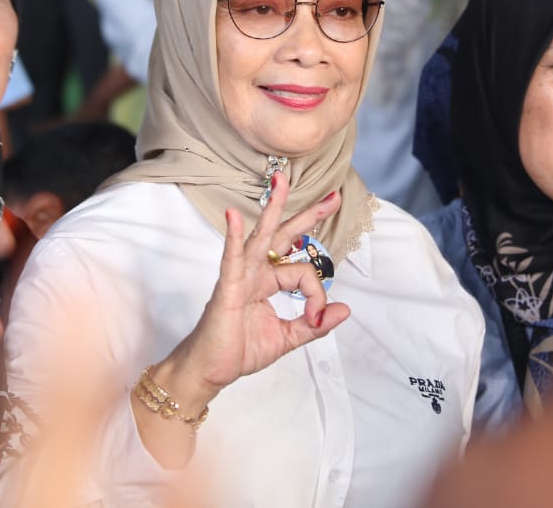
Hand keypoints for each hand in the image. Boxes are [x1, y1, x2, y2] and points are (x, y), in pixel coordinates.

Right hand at [156, 173, 348, 404]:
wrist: (209, 370)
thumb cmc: (238, 350)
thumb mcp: (286, 338)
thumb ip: (314, 325)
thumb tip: (344, 310)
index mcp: (268, 282)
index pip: (303, 273)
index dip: (318, 295)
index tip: (318, 317)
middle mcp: (255, 273)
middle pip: (284, 235)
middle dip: (308, 215)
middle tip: (333, 197)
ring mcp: (240, 277)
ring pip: (261, 236)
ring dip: (272, 207)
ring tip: (281, 181)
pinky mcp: (226, 288)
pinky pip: (231, 258)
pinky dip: (233, 237)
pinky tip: (234, 216)